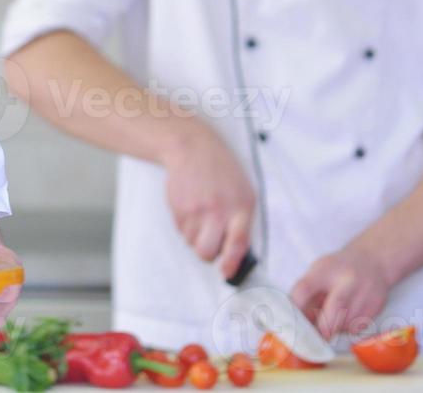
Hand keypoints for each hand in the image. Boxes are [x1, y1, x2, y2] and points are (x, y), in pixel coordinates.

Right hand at [159, 123, 255, 279]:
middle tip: (211, 241)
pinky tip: (192, 208)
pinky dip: (186, 227)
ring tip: (201, 217)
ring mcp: (196, 210)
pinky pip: (181, 232)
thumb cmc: (222, 171)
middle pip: (207, 252)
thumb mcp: (244, 191)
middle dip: (208, 253)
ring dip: (196, 238)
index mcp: (241, 206)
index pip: (238, 243)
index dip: (232, 264)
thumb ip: (242, 221)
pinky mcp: (178, 209)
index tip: (227, 273)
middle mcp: (218, 210)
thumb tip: (237, 253)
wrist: (192, 148)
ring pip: (192, 244)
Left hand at [289, 245, 390, 340]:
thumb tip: (297, 324)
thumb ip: (306, 294)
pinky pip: (356, 328)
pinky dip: (348, 328)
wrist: (373, 259)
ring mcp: (364, 293)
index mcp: (325, 269)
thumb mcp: (318, 271)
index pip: (304, 290)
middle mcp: (347, 280)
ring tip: (334, 316)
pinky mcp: (376, 306)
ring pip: (344, 325)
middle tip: (315, 336)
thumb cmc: (338, 269)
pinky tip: (349, 314)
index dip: (295, 310)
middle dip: (322, 329)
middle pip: (332, 312)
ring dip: (334, 329)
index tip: (293, 324)